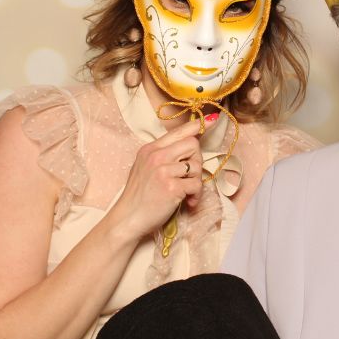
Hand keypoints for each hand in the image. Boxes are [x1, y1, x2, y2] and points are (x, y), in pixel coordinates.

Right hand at [109, 118, 208, 240]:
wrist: (127, 218)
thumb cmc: (138, 196)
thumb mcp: (144, 167)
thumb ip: (162, 156)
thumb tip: (187, 146)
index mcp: (150, 149)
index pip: (178, 132)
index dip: (197, 125)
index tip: (211, 120)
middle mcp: (156, 156)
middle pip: (192, 144)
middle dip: (197, 160)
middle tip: (190, 176)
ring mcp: (163, 170)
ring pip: (197, 165)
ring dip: (196, 181)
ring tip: (187, 192)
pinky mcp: (171, 187)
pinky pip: (196, 184)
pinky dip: (196, 195)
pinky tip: (188, 202)